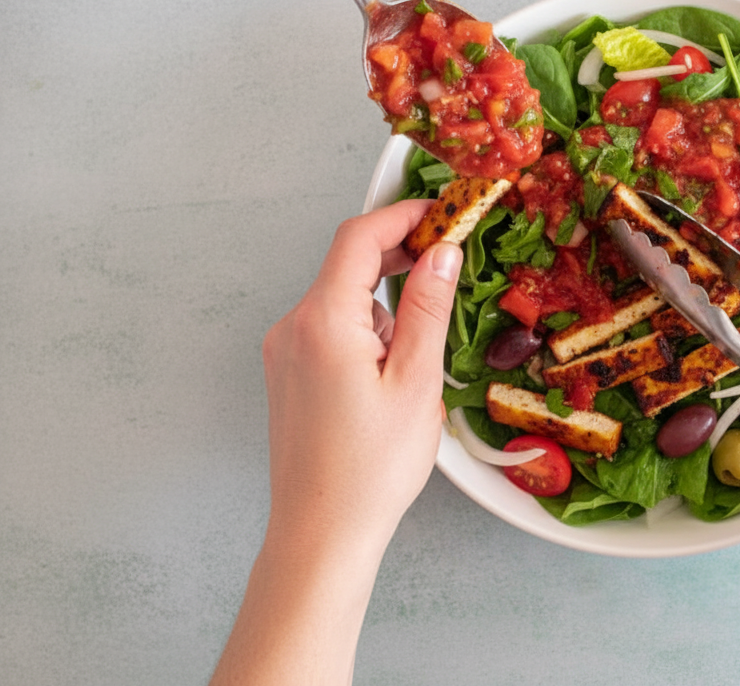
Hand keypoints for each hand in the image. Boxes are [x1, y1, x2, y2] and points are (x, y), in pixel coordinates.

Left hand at [261, 199, 460, 546]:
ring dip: (388, 306)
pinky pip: (333, 329)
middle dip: (401, 257)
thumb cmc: (370, 470)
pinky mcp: (290, 373)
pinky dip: (370, 331)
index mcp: (323, 321)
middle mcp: (294, 327)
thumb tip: (441, 251)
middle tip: (450, 262)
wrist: (322, 532)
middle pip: (349, 264)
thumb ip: (427, 308)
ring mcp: (286, 351)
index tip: (444, 210)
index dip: (404, 214)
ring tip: (421, 359)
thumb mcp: (416, 383)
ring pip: (345, 300)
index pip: (359, 238)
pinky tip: (394, 373)